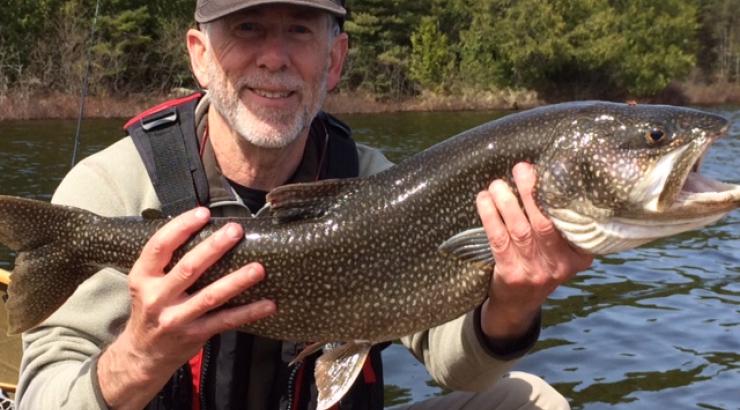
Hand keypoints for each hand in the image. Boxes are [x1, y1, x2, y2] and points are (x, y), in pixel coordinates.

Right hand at [97, 207, 275, 409]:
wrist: (142, 354)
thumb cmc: (151, 308)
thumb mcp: (147, 283)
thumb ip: (168, 261)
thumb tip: (204, 227)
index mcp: (143, 277)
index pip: (159, 246)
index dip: (181, 227)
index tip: (204, 212)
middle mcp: (157, 297)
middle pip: (189, 268)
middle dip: (214, 248)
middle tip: (236, 230)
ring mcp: (176, 318)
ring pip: (211, 296)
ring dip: (237, 281)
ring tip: (259, 268)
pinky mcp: (195, 335)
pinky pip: (226, 321)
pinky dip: (248, 312)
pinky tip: (269, 304)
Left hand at [476, 162, 592, 340]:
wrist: (519, 305)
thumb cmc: (539, 265)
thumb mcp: (561, 251)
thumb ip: (561, 224)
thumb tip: (545, 175)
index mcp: (579, 255)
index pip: (575, 222)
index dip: (562, 195)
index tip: (551, 171)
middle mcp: (560, 264)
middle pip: (546, 222)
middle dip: (532, 192)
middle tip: (521, 168)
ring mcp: (535, 271)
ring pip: (520, 230)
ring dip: (507, 202)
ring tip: (498, 183)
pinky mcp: (511, 274)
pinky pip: (499, 240)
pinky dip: (491, 217)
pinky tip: (484, 200)